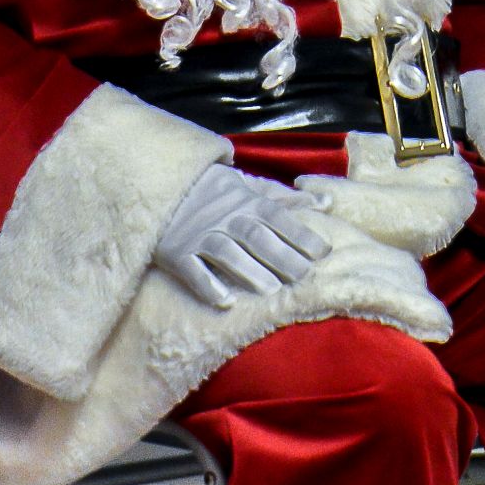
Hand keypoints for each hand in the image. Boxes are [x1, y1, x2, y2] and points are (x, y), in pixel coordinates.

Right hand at [152, 163, 331, 308]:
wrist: (158, 182)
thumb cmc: (211, 189)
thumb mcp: (247, 185)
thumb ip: (284, 198)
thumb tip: (326, 203)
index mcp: (244, 201)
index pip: (277, 217)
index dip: (299, 234)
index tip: (323, 252)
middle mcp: (224, 218)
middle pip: (255, 237)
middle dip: (280, 256)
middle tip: (303, 276)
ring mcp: (198, 235)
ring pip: (226, 253)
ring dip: (248, 270)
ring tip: (271, 290)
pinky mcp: (176, 252)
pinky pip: (191, 270)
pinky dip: (208, 285)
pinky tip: (226, 302)